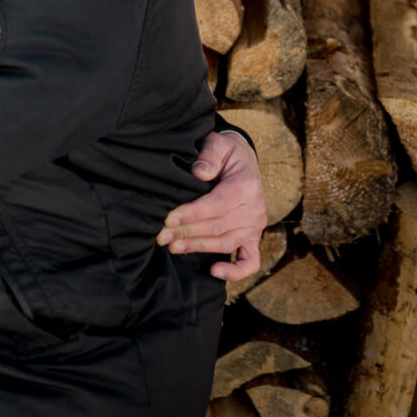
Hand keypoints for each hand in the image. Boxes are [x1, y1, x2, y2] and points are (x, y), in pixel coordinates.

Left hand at [157, 130, 267, 280]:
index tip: (168, 218)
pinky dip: (236, 270)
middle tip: (161, 236)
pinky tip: (214, 271)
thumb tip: (199, 171)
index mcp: (246, 186)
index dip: (191, 214)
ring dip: (198, 247)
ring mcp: (255, 226)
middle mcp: (255, 210)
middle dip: (187, 233)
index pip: (216, 205)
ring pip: (226, 243)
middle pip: (218, 227)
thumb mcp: (219, 144)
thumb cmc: (226, 153)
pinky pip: (250, 260)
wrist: (242, 160)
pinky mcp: (253, 237)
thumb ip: (210, 154)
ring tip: (173, 247)